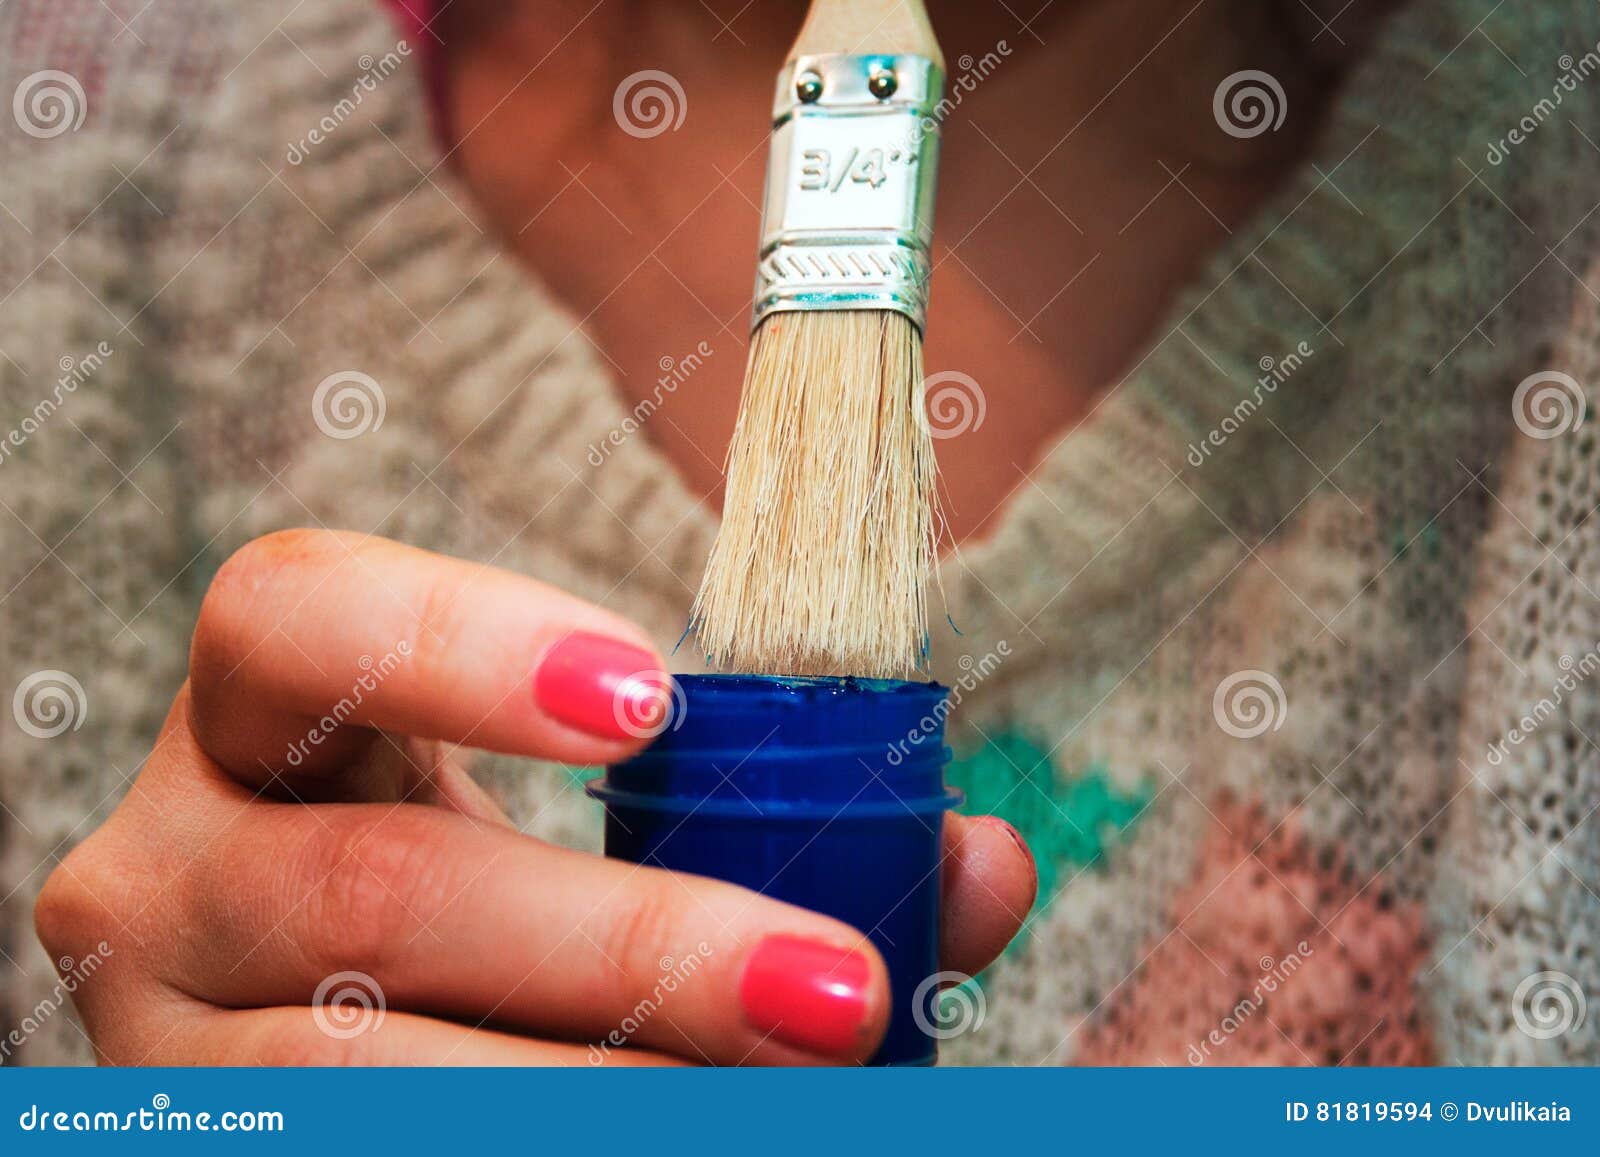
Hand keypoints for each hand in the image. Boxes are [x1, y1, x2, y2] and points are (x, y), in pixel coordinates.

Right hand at [35, 530, 1034, 1064]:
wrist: (342, 1029)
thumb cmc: (497, 900)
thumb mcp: (590, 830)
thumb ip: (774, 829)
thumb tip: (980, 865)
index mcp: (259, 725)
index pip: (288, 618)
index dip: (458, 643)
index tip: (653, 704)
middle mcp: (167, 871)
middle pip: (371, 894)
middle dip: (627, 947)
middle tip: (833, 986)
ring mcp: (164, 1038)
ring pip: (367, 1068)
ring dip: (608, 1083)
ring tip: (800, 1079)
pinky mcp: (202, 1142)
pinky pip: (377, 1143)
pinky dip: (554, 1127)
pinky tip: (696, 1127)